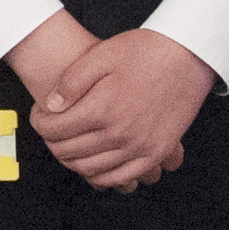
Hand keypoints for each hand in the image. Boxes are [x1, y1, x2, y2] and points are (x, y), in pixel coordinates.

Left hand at [32, 29, 216, 193]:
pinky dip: (102, 176)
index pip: (53, 130)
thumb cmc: (146, 51)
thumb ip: (71, 83)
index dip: (38, 122)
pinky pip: (122, 178)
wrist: (189, 55)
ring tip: (69, 143)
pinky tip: (93, 163)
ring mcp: (140, 147)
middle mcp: (120, 134)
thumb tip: (50, 106)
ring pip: (91, 169)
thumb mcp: (101, 56)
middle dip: (51, 141)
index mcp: (102, 109)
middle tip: (51, 128)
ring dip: (72, 160)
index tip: (39, 113)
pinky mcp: (156, 153)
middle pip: (68, 152)